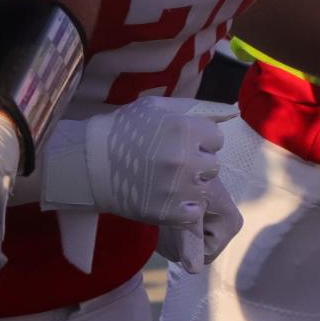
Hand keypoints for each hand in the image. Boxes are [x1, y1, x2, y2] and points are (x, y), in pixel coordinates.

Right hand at [42, 97, 228, 230]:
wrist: (89, 163)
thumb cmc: (124, 130)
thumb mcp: (157, 107)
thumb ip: (196, 109)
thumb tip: (230, 112)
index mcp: (183, 127)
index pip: (216, 138)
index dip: (200, 140)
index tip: (182, 143)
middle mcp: (184, 157)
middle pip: (212, 165)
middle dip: (197, 163)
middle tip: (172, 163)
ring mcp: (176, 187)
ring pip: (204, 189)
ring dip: (190, 186)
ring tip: (168, 181)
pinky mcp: (167, 212)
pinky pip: (193, 213)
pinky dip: (183, 209)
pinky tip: (167, 198)